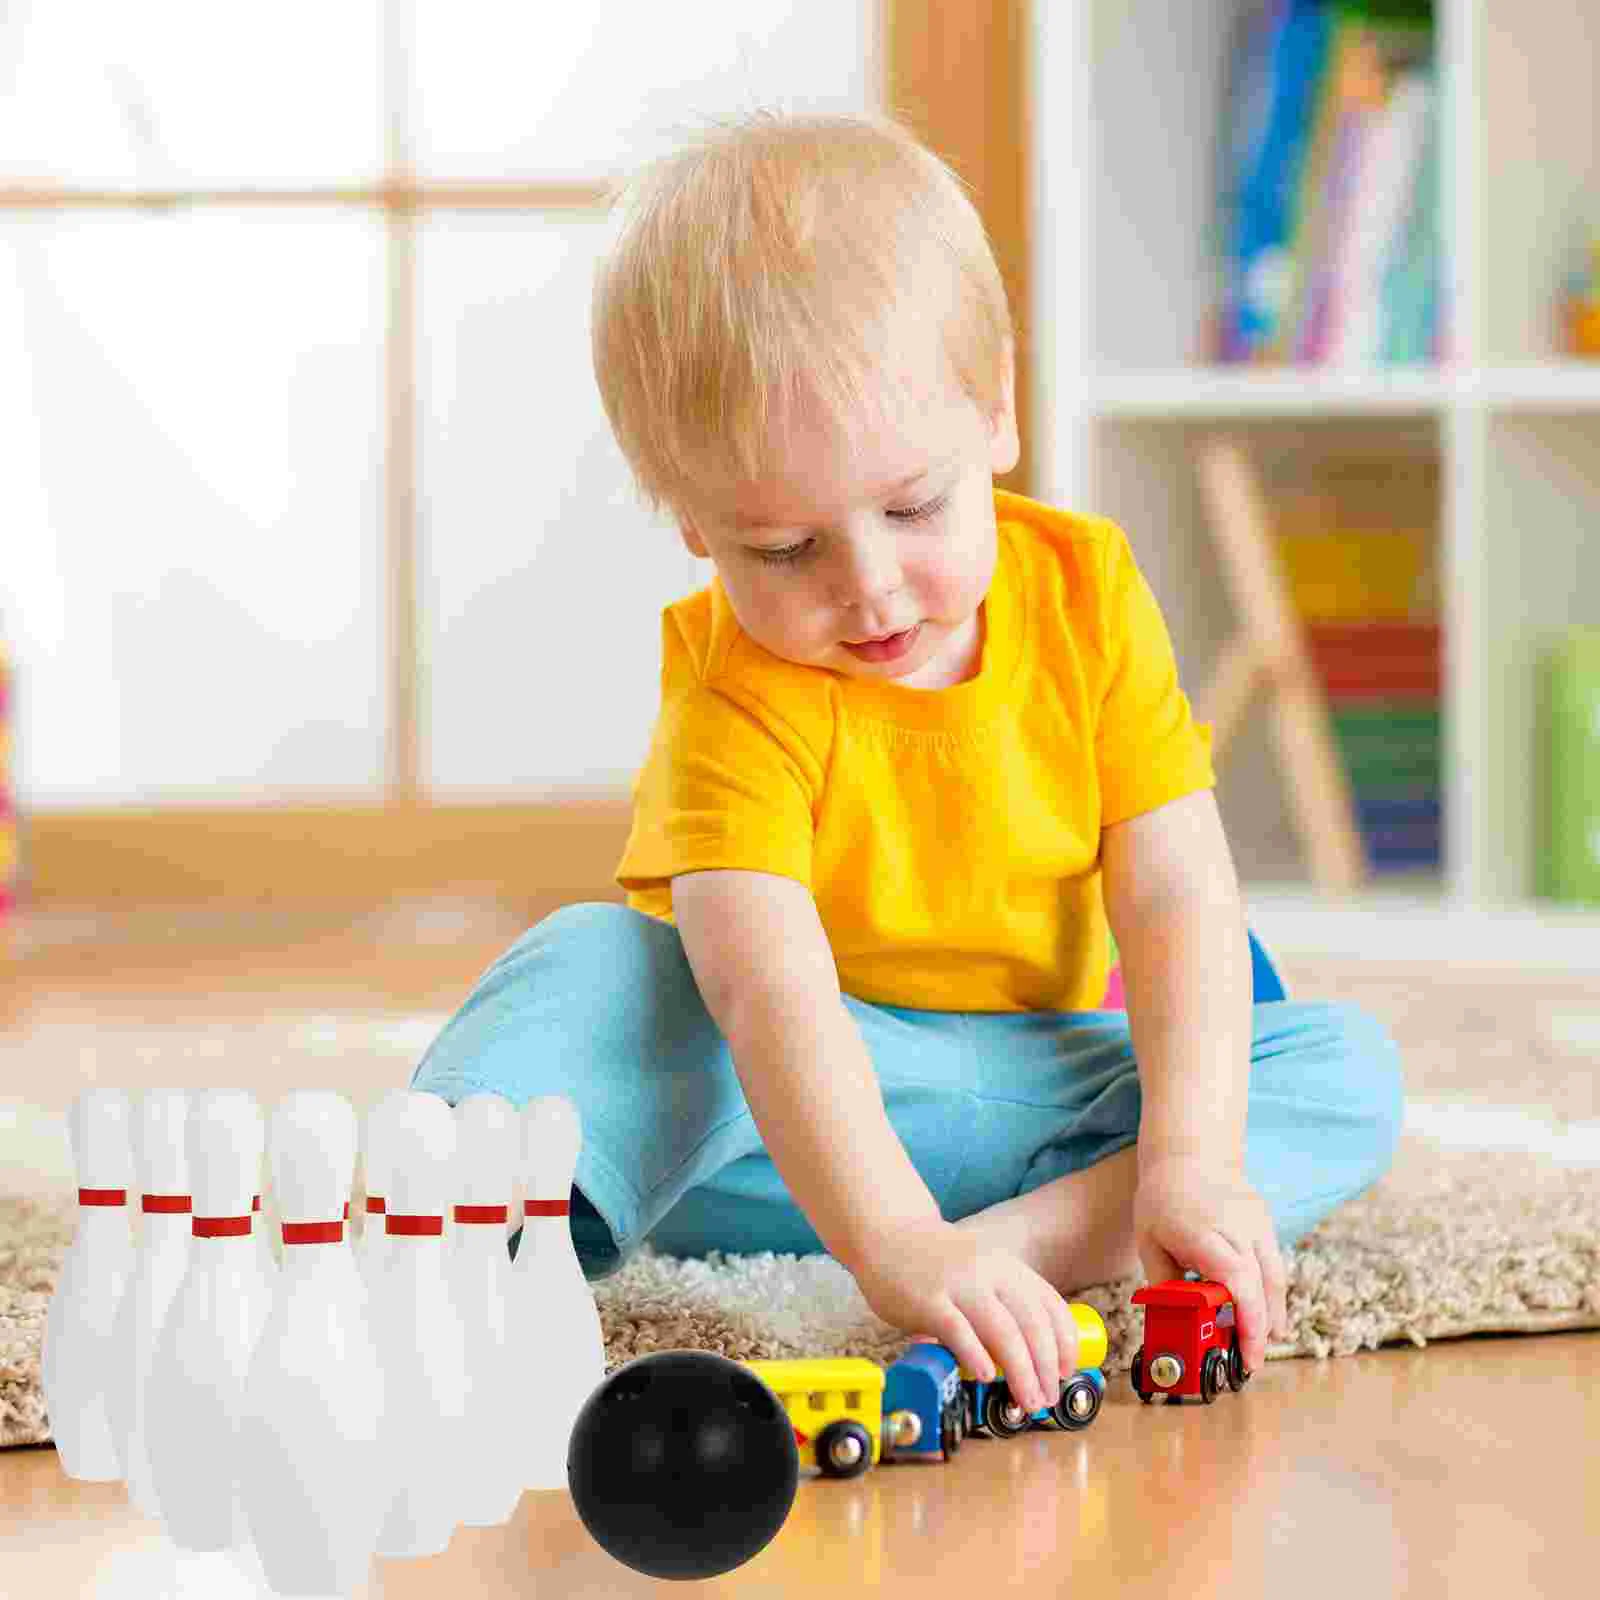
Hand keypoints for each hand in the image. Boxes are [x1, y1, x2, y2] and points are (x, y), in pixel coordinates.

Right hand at [846, 1218, 1079, 1413]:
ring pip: (1003, 1331)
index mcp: (1007, 1266)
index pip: (1050, 1306)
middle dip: (1047, 1367)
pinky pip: (959, 1331)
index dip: (1065, 1343)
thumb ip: (1002, 1305)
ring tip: (1027, 1399)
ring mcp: (958, 1284)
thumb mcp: (980, 1271)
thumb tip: (1028, 1359)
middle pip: (1032, 1324)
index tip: (1067, 1371)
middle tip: (1047, 1397)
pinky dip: (977, 1356)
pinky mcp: (927, 1300)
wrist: (887, 1232)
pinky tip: (987, 1377)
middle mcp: (989, 1271)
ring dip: (1022, 1372)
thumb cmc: (935, 1261)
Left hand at [1133, 1154, 1287, 1374]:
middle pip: (1262, 1283)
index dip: (1247, 1320)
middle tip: (1250, 1361)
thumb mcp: (1148, 1243)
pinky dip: (1271, 1292)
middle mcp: (1236, 1225)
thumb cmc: (1162, 1201)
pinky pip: (1274, 1263)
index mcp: (1201, 1230)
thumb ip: (1165, 1285)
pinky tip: (1263, 1314)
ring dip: (1272, 1314)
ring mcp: (1256, 1221)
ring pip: (1276, 1276)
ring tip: (1260, 1343)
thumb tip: (1176, 1326)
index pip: (1236, 1279)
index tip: (1246, 1353)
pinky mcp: (1266, 1221)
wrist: (1187, 1155)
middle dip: (1260, 1328)